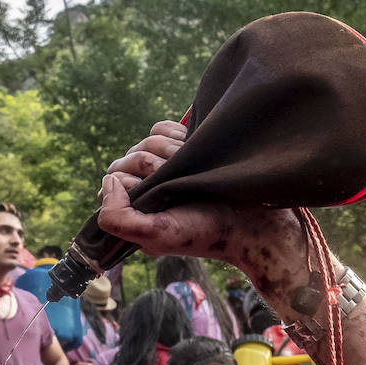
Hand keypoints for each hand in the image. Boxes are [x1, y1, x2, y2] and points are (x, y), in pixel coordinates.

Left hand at [95, 120, 317, 308]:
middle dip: (155, 161)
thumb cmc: (208, 232)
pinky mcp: (185, 152)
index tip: (164, 194)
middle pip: (130, 155)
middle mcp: (148, 190)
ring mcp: (167, 170)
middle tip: (183, 182)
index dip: (136, 178)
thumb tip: (109, 181)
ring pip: (147, 140)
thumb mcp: (156, 235)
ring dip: (170, 148)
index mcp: (136, 211)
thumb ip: (117, 218)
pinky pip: (162, 129)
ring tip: (193, 169)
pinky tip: (192, 149)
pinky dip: (175, 134)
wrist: (256, 222)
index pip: (115, 177)